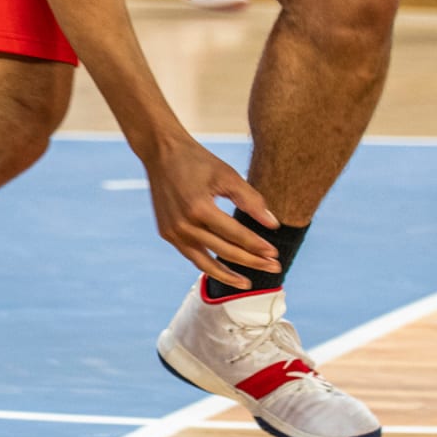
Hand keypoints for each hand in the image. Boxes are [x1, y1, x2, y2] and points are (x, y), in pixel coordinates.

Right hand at [145, 135, 279, 287]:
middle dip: (251, 261)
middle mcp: (183, 224)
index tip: (275, 254)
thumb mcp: (228, 175)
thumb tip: (273, 225)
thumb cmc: (198, 161)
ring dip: (227, 274)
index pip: (235, 234)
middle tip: (273, 268)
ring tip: (247, 283)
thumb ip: (251, 201)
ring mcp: (171, 231)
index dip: (257, 245)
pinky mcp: (166, 232)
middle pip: (223, 251)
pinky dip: (207, 263)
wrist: (161, 152)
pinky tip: (223, 269)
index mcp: (199, 207)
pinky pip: (190, 254)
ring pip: (204, 261)